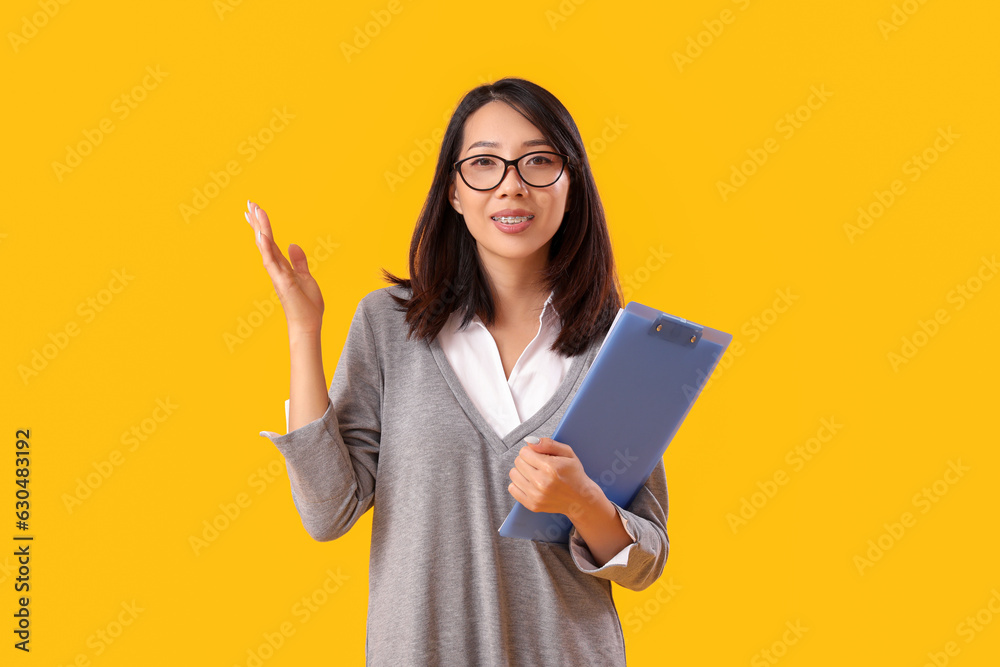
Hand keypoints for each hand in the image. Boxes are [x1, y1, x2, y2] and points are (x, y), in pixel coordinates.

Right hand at [246, 200, 323, 333]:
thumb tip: (293, 244)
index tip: (256, 210)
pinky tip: (262, 233)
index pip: (270, 242)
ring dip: (260, 228)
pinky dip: (266, 246)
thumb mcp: (306, 278)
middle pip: (264, 240)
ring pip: (266, 246)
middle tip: (249, 203)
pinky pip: (271, 260)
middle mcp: (276, 268)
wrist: (307, 325)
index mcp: (282, 267)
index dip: (263, 226)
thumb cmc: (306, 306)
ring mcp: (277, 274)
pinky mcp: (281, 280)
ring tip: (254, 210)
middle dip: (257, 222)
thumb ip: (299, 261)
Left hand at [507, 437, 596, 517]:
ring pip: (514, 475)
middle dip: (526, 460)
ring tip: (534, 474)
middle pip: (518, 462)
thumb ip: (548, 444)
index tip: (538, 456)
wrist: (580, 499)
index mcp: (551, 467)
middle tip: (537, 465)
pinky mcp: (533, 505)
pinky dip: (519, 484)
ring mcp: (536, 496)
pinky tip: (530, 483)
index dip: (531, 452)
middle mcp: (542, 482)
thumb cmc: (574, 474)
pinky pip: (512, 489)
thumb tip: (530, 441)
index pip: (524, 452)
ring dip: (522, 472)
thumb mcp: (567, 453)